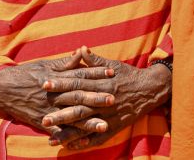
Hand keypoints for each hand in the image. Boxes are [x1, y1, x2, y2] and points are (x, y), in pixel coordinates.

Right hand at [0, 49, 114, 141]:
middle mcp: (54, 93)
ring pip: (71, 116)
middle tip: (113, 99)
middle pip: (79, 95)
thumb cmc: (26, 73)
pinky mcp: (41, 122)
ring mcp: (48, 109)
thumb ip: (65, 62)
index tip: (112, 72)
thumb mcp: (46, 64)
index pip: (81, 73)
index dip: (96, 73)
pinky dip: (69, 137)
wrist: (2, 87)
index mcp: (57, 77)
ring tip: (103, 125)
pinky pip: (57, 132)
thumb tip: (81, 53)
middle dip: (96, 97)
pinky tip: (82, 142)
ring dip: (87, 121)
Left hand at [43, 46, 171, 148]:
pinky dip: (82, 142)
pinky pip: (96, 137)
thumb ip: (95, 60)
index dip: (61, 84)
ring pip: (86, 124)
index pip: (78, 83)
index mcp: (103, 83)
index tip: (45, 85)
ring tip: (50, 136)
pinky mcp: (113, 127)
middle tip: (43, 116)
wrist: (150, 90)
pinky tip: (69, 145)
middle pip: (79, 107)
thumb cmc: (129, 75)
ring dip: (68, 131)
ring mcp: (109, 115)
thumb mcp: (113, 65)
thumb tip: (81, 49)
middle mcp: (105, 100)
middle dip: (60, 112)